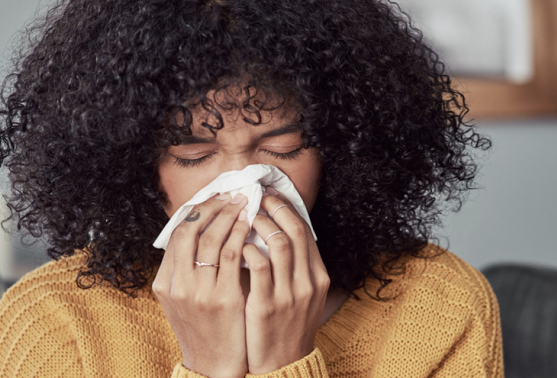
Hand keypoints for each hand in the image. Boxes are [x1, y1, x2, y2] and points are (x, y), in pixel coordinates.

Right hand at [152, 193, 249, 377]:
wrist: (212, 366)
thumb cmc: (203, 329)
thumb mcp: (181, 300)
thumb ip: (184, 270)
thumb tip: (198, 232)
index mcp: (164, 283)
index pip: (177, 233)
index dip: (196, 210)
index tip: (214, 198)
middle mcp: (177, 285)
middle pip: (191, 230)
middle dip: (212, 207)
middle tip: (230, 195)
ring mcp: (199, 292)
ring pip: (212, 238)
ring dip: (229, 216)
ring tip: (242, 204)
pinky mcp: (224, 299)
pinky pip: (234, 255)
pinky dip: (242, 235)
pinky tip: (250, 225)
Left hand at [242, 190, 330, 373]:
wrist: (285, 363)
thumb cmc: (288, 325)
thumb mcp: (303, 295)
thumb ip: (296, 266)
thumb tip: (278, 231)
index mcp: (318, 276)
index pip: (306, 231)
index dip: (287, 208)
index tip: (271, 195)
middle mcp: (308, 282)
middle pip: (296, 231)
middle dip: (275, 208)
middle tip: (257, 197)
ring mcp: (289, 294)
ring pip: (280, 244)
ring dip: (261, 225)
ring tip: (245, 216)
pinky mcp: (268, 306)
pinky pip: (260, 267)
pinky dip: (249, 250)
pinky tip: (238, 245)